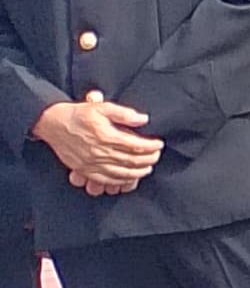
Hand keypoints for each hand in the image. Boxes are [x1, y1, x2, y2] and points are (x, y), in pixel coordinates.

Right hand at [33, 98, 157, 195]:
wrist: (52, 123)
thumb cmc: (77, 114)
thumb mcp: (101, 107)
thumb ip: (123, 113)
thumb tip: (143, 119)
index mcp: (106, 136)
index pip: (136, 145)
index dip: (151, 146)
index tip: (159, 144)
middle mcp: (100, 152)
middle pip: (132, 160)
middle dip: (148, 159)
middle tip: (156, 155)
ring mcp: (92, 163)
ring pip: (122, 172)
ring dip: (138, 171)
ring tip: (148, 167)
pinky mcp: (85, 169)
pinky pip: (107, 179)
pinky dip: (121, 180)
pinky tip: (129, 177)